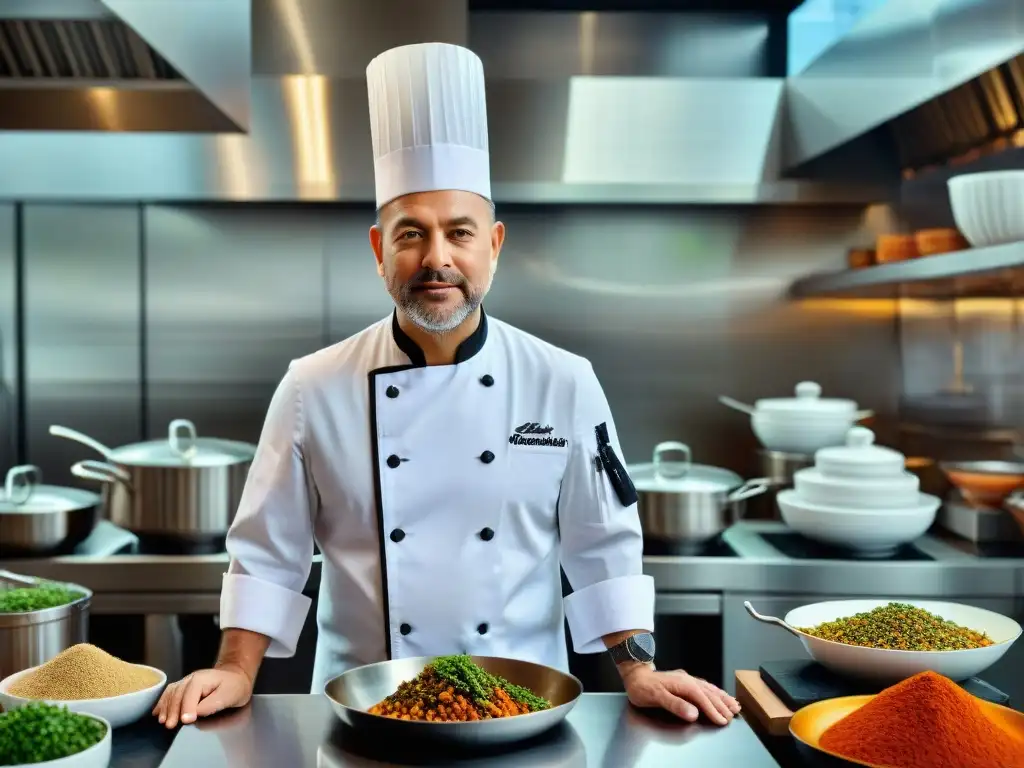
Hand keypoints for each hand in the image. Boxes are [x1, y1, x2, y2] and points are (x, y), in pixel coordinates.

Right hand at [152, 665, 252, 728]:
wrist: (235, 677)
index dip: (187, 708)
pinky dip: (162, 703)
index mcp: (202, 679)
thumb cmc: (234, 687)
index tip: (185, 721)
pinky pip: (169, 693)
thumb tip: (196, 713)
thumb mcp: (229, 695)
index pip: (190, 694)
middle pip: (177, 694)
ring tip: (163, 720)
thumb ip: (212, 704)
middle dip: (173, 710)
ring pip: (171, 693)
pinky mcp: (183, 688)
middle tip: (170, 725)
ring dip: (165, 707)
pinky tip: (157, 712)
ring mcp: (186, 682)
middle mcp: (191, 679)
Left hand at [621, 665, 739, 725]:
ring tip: (734, 704)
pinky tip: (718, 694)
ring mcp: (686, 679)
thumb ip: (675, 705)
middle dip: (722, 704)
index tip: (723, 720)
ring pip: (709, 688)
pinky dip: (714, 691)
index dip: (713, 710)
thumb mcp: (656, 697)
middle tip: (733, 715)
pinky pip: (704, 685)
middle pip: (709, 693)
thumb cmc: (643, 687)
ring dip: (722, 697)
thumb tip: (693, 713)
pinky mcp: (684, 680)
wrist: (634, 675)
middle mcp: (687, 680)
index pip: (702, 699)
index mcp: (682, 684)